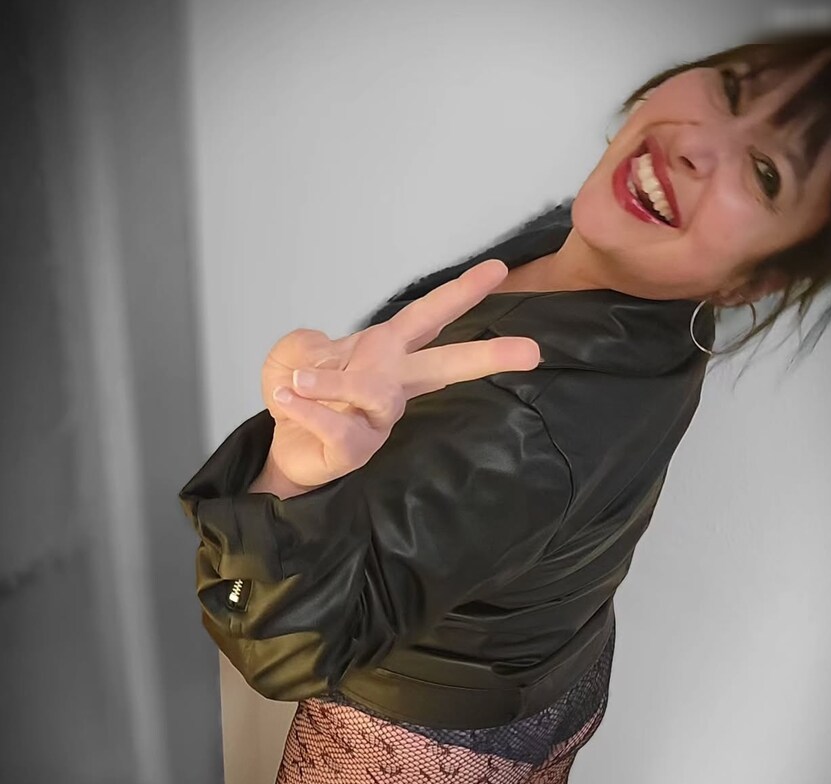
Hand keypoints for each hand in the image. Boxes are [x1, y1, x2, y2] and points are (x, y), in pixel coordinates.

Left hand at [255, 259, 541, 491]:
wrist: (282, 449)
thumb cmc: (301, 398)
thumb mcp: (296, 352)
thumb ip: (312, 342)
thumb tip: (324, 348)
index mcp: (386, 353)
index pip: (428, 318)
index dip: (461, 294)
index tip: (498, 270)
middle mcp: (392, 385)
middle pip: (445, 365)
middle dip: (487, 355)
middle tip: (531, 352)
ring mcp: (379, 421)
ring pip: (375, 393)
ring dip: (333, 381)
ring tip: (298, 379)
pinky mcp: (356, 450)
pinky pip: (338, 425)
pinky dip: (307, 407)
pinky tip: (287, 397)